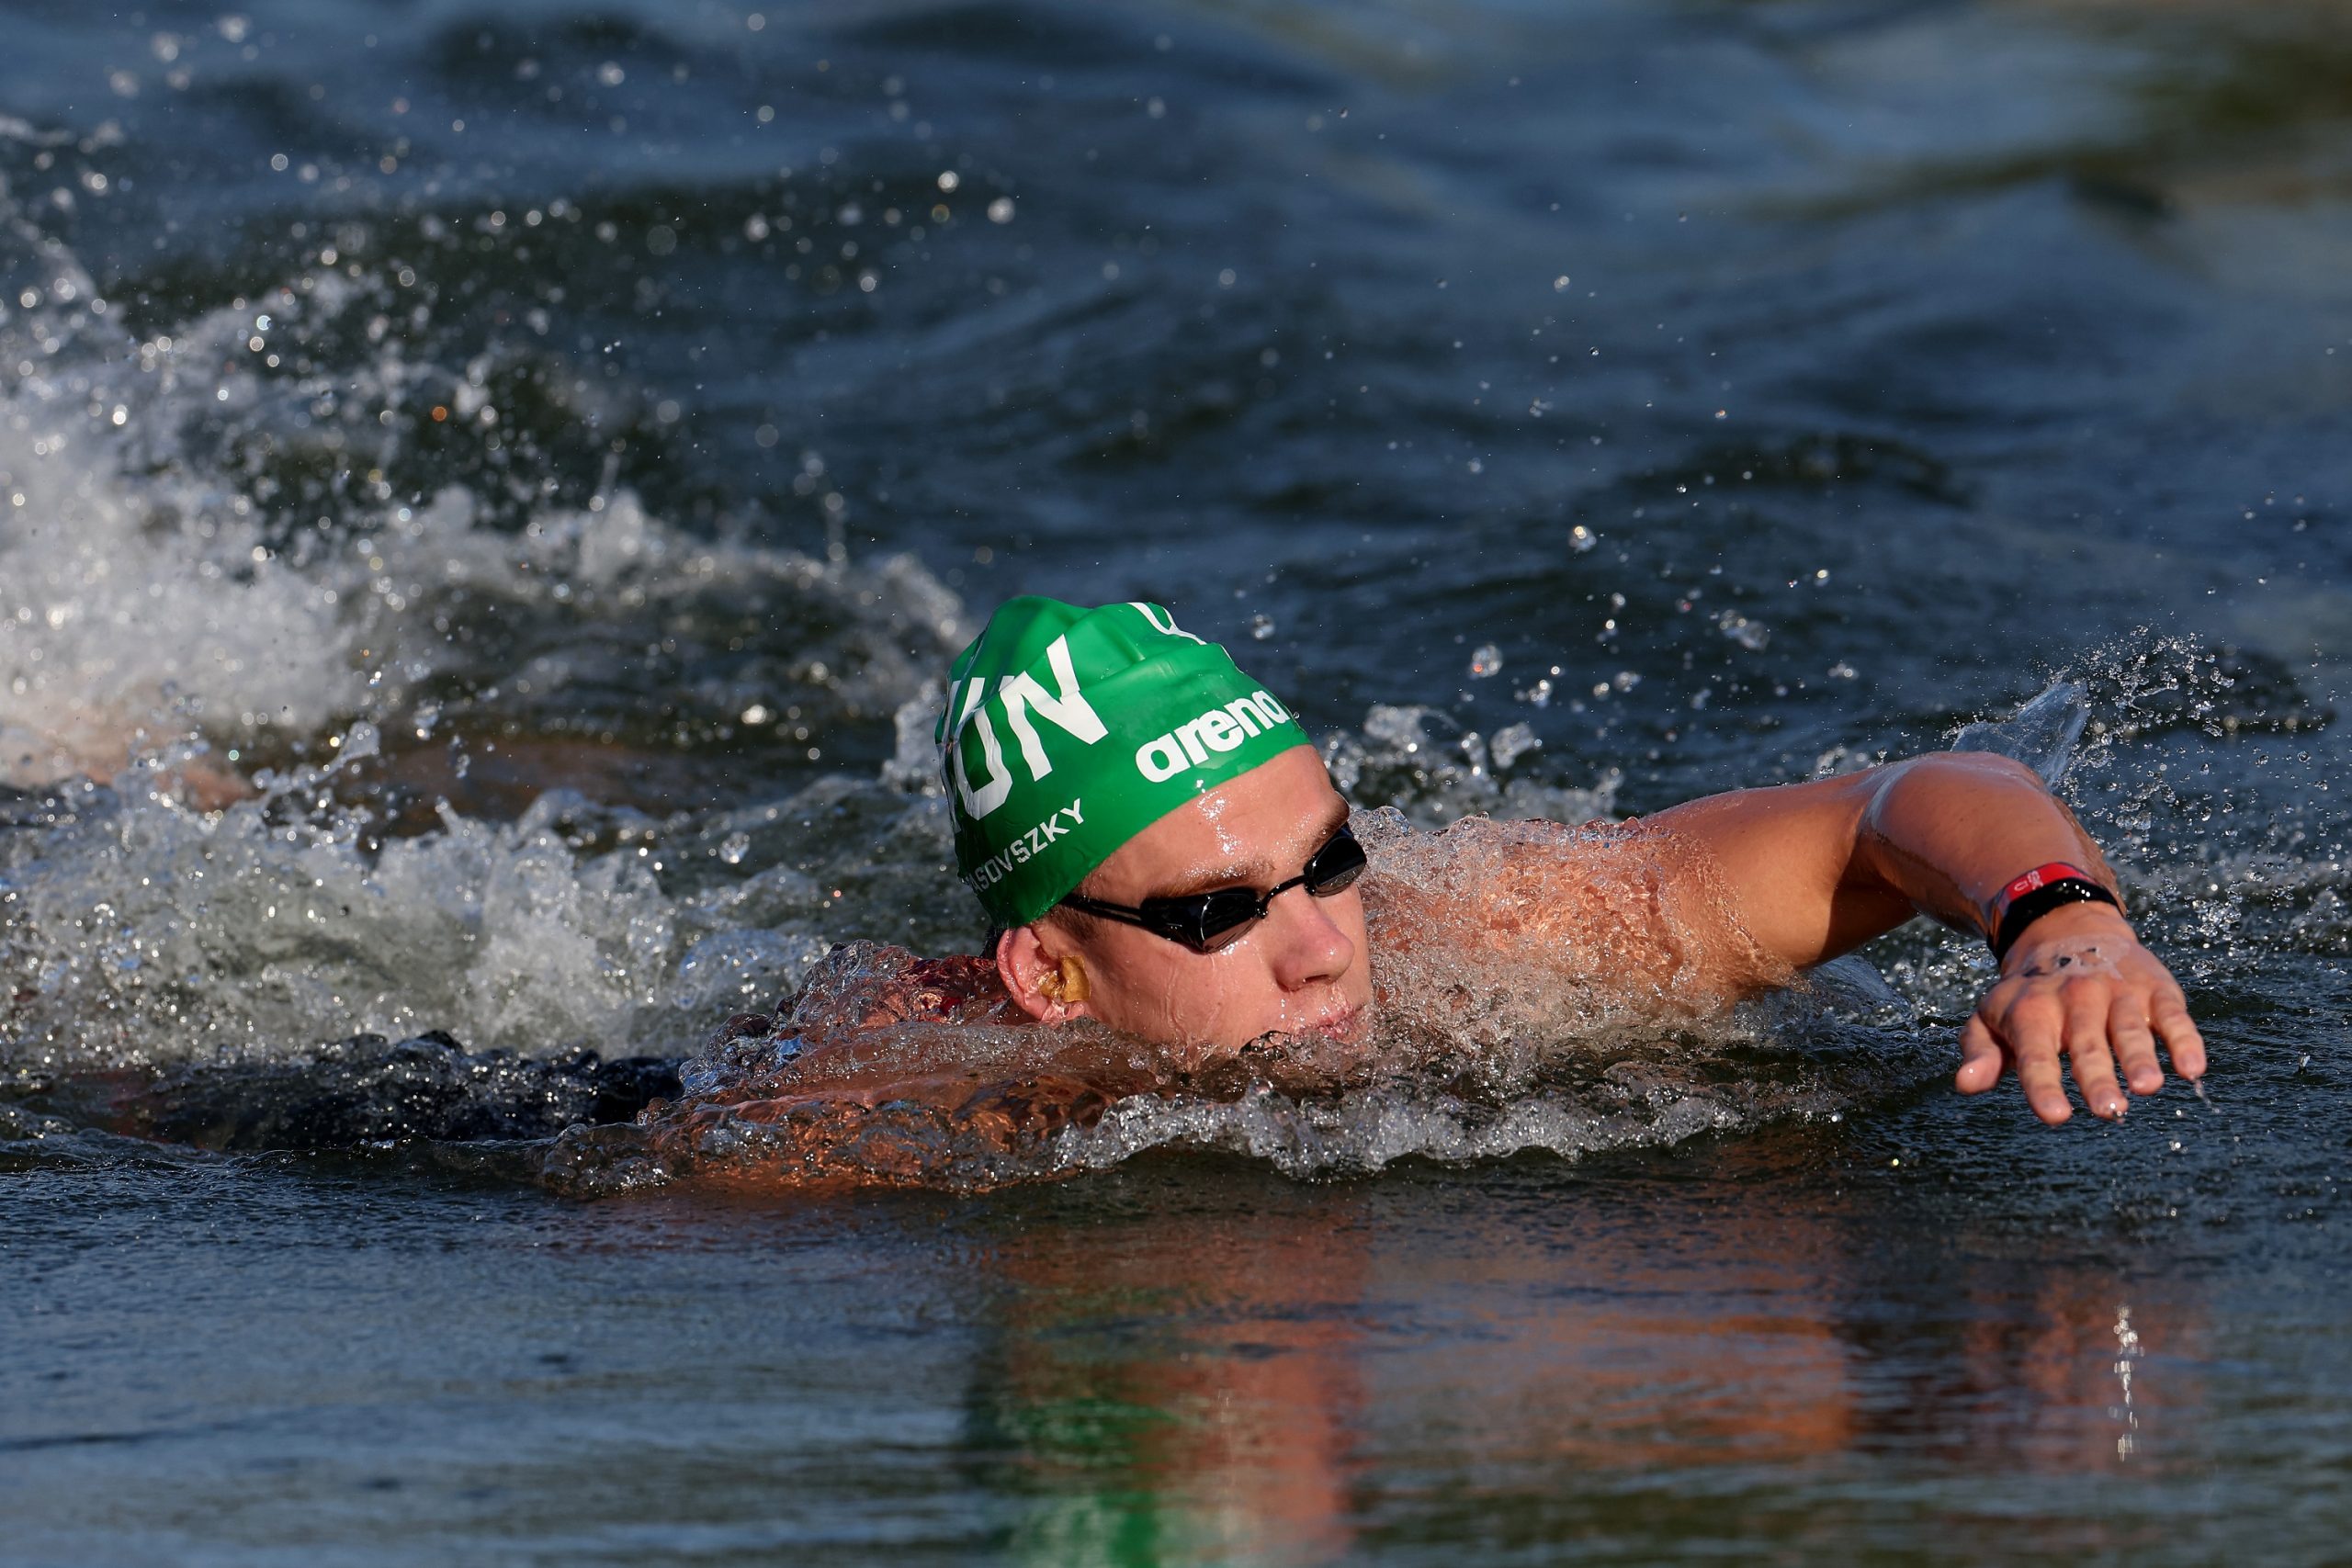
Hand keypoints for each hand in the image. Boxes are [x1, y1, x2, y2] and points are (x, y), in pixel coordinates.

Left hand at [1955, 900, 2206, 1123]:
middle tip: (2107, 1111)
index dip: (2044, 1084)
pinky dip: (2183, 1040)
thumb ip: (1980, 1052)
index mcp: (2031, 1011)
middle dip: (2097, 1078)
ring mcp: (2118, 992)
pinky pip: (2173, 1015)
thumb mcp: (1991, 1016)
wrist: (2066, 928)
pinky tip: (2191, 1069)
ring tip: (2146, 1088)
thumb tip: (1964, 1084)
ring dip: (2139, 1058)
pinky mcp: (2156, 989)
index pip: (2035, 1053)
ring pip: (2129, 1029)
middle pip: (2086, 1045)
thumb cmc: (2027, 994)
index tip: (2056, 1116)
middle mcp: (2075, 999)